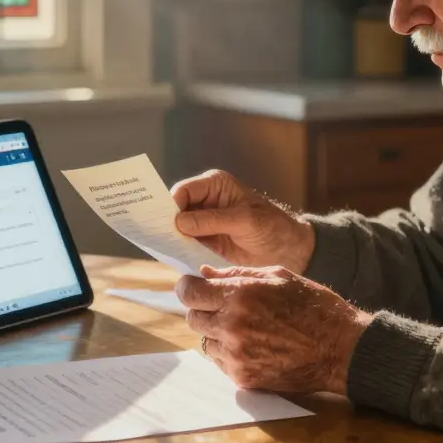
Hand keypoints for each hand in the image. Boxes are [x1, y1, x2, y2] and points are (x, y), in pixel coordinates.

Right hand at [171, 170, 315, 273]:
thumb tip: (179, 223)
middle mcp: (205, 201)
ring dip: (170, 238)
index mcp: (215, 185)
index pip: (184, 191)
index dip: (170, 205)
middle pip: (175, 209)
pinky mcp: (205, 242)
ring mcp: (204, 223)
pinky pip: (184, 244)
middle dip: (166, 221)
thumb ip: (213, 220)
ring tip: (161, 249)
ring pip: (176, 228)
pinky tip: (173, 257)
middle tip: (154, 237)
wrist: (288, 251)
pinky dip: (178, 250)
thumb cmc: (272, 227)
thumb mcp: (244, 221)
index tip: (163, 223)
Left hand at [176, 265, 371, 394]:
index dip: (188, 288)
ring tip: (246, 328)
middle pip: (193, 318)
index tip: (194, 288)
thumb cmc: (313, 306)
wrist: (340, 348)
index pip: (190, 292)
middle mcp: (232, 325)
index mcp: (240, 295)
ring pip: (205, 342)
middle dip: (203, 309)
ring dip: (217, 334)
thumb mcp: (278, 276)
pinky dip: (230, 354)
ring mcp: (237, 355)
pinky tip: (255, 346)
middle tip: (223, 307)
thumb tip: (204, 273)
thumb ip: (237, 274)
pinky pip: (221, 363)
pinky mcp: (244, 378)